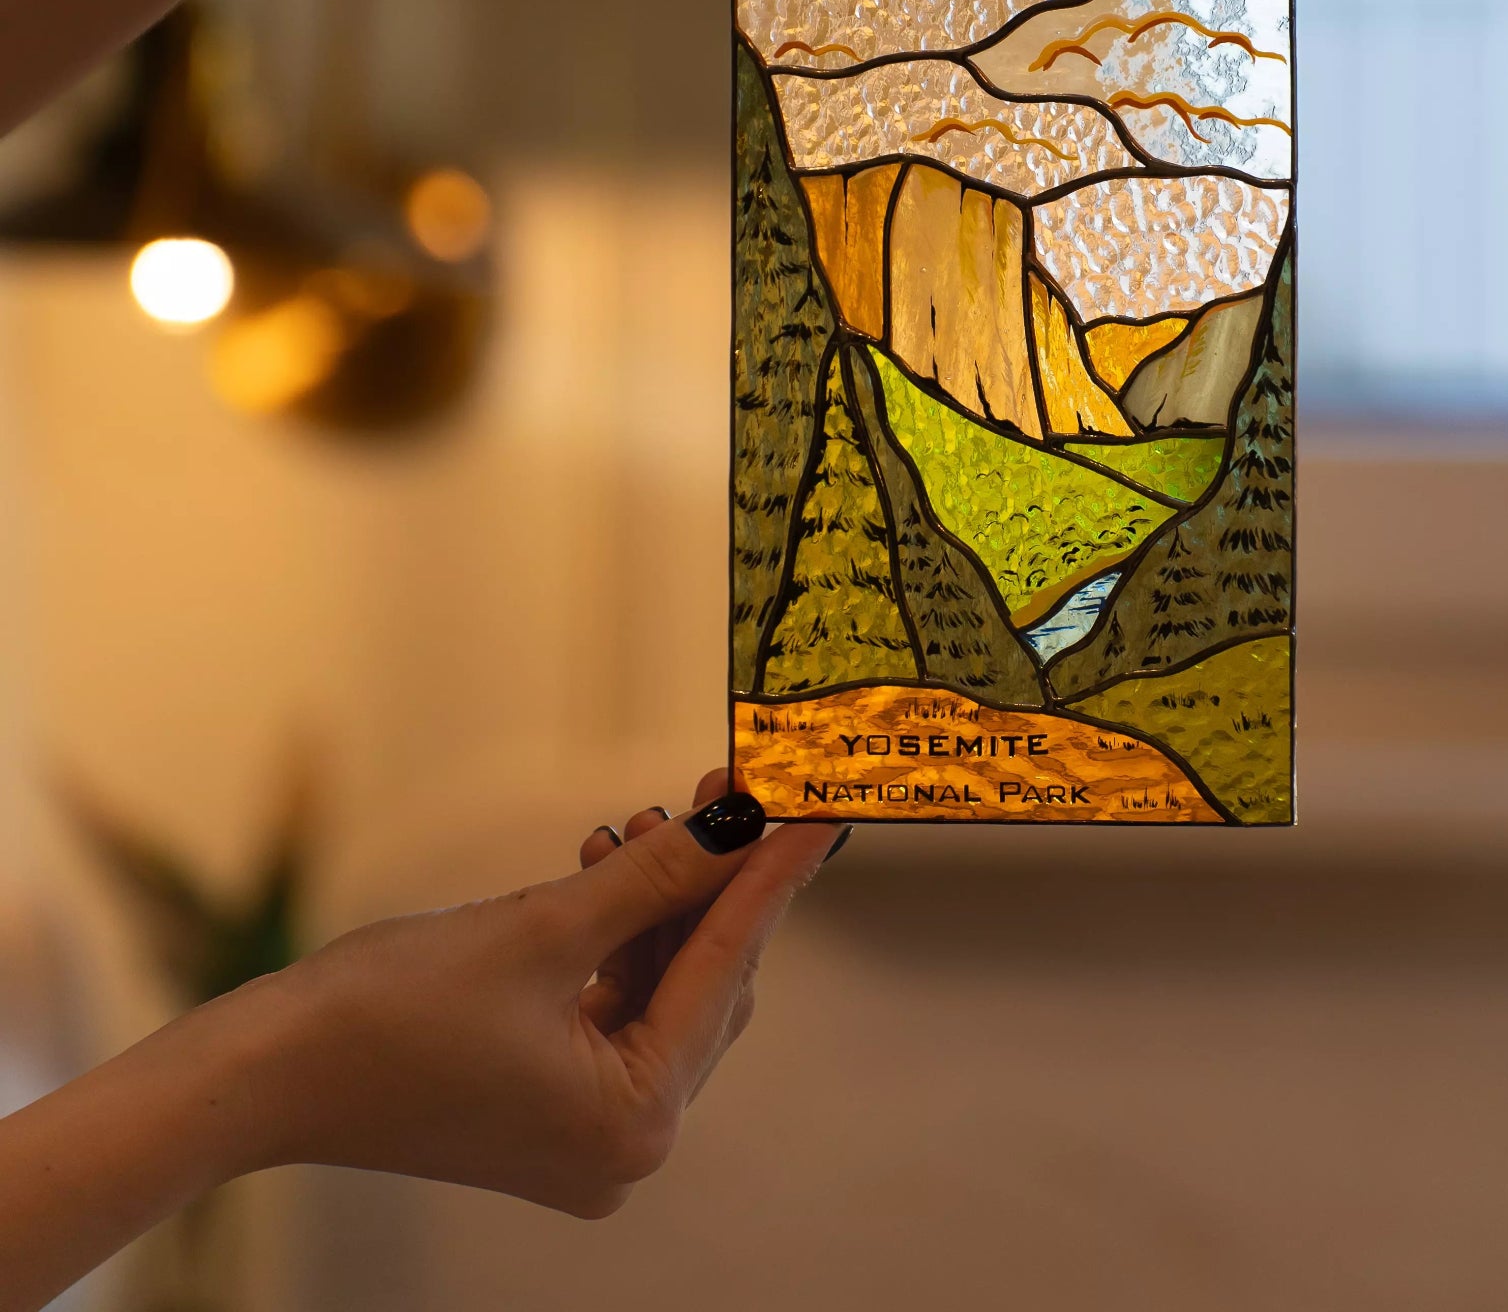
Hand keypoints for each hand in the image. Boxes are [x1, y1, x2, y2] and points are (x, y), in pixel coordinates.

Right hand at [244, 774, 837, 1214]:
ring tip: (647, 817)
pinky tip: (605, 862)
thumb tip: (742, 821)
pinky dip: (620, 937)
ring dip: (662, 900)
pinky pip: (617, 1007)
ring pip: (662, 988)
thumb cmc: (391, 1010)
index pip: (728, 969)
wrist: (263, 1073)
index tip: (818, 806)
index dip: (772, 874)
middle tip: (727, 787)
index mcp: (633, 1124)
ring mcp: (586, 1133)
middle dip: (714, 880)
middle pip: (705, 984)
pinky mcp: (550, 1107)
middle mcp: (624, 1147)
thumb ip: (660, 873)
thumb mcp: (547, 928)